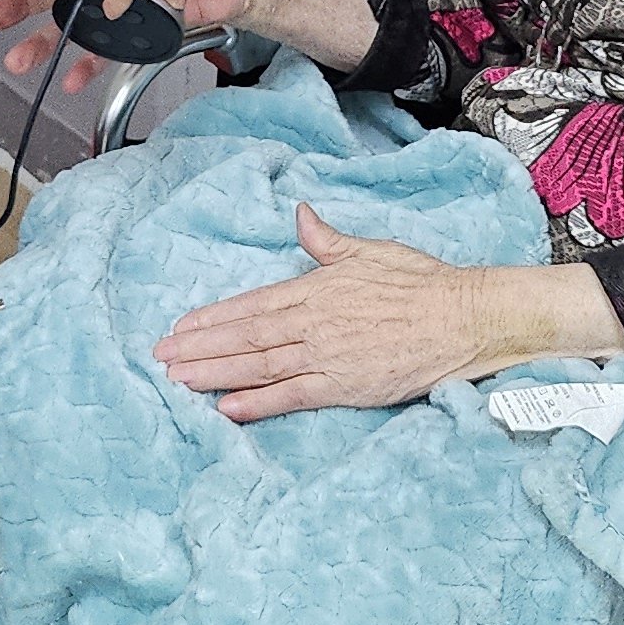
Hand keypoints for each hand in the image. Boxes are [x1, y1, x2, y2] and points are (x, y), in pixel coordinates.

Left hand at [153, 207, 619, 420]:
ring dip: (215, 374)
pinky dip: (256, 402)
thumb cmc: (421, 283)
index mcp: (316, 288)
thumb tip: (300, 215)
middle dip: (199, 348)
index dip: (211, 318)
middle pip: (244, 337)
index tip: (179, 329)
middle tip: (161, 359)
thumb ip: (326, 241)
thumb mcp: (369, 251)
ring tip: (179, 381)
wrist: (462, 317)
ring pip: (258, 366)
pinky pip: (291, 395)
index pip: (251, 304)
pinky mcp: (344, 385)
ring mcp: (326, 355)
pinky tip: (226, 409)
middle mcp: (312, 322)